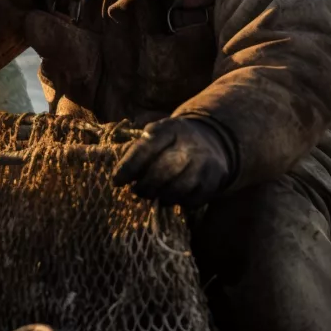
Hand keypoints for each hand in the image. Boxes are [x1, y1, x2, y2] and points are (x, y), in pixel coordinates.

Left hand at [112, 118, 231, 206]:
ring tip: (153, 193)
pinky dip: (177, 201)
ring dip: (159, 196)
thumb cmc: (173, 141)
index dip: (128, 167)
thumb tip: (118, 177)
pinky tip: (172, 195)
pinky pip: (190, 200)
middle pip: (160, 173)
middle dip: (143, 186)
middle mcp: (190, 144)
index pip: (145, 149)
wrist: (212, 140)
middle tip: (136, 190)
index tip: (116, 181)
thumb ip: (138, 150)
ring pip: (176, 190)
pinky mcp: (214, 180)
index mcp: (170, 129)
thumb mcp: (156, 135)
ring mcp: (205, 163)